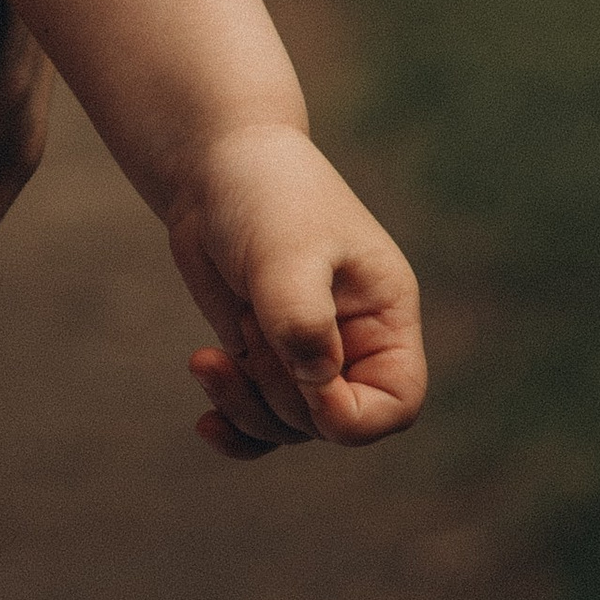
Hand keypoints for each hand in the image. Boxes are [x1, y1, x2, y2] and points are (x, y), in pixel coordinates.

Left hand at [166, 122, 427, 461]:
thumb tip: (315, 387)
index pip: (395, 403)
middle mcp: (353, 346)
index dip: (350, 415)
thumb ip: (303, 320)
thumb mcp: (286, 253)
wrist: (215, 169)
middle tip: (247, 328)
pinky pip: (256, 421)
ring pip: (287, 428)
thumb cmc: (267, 197)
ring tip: (207, 360)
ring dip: (245, 408)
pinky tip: (204, 423)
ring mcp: (303, 356)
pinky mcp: (260, 357)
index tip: (303, 385)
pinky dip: (234, 429)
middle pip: (329, 423)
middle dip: (279, 394)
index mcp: (385, 318)